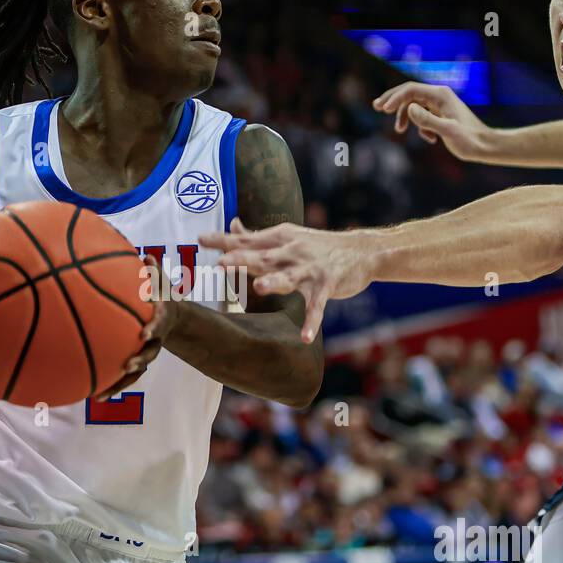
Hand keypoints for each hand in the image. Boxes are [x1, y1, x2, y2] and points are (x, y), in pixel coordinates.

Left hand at [96, 255, 177, 398]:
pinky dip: (110, 386)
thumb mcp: (161, 283)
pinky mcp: (136, 362)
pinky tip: (93, 397)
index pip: (159, 325)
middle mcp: (155, 341)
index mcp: (160, 321)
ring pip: (136, 372)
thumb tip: (146, 254)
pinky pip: (124, 377)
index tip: (144, 333)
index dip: (153, 329)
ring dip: (120, 384)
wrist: (173, 319)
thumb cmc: (161, 296)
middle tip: (128, 365)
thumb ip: (153, 272)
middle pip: (150, 353)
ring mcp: (146, 354)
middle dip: (139, 360)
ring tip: (102, 395)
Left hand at [201, 218, 372, 342]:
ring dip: (274, 282)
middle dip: (242, 260)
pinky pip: (317, 306)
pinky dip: (311, 322)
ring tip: (259, 288)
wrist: (361, 251)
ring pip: (289, 277)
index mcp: (280, 238)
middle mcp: (293, 251)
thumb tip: (234, 225)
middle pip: (264, 256)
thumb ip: (260, 237)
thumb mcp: (288, 236)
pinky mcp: (327, 285)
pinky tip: (303, 337)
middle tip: (221, 263)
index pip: (248, 239)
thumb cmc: (318, 246)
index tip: (200, 239)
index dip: (225, 240)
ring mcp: (310, 269)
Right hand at [372, 80, 492, 160]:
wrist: (485, 147)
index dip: (395, 98)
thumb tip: (409, 109)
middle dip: (393, 100)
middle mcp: (439, 96)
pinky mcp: (441, 115)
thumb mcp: (448, 131)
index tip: (382, 110)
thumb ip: (428, 120)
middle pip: (409, 92)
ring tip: (399, 130)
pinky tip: (430, 140)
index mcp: (440, 95)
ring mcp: (440, 105)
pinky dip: (420, 127)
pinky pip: (422, 116)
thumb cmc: (469, 140)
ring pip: (414, 105)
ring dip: (405, 117)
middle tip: (376, 107)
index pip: (411, 90)